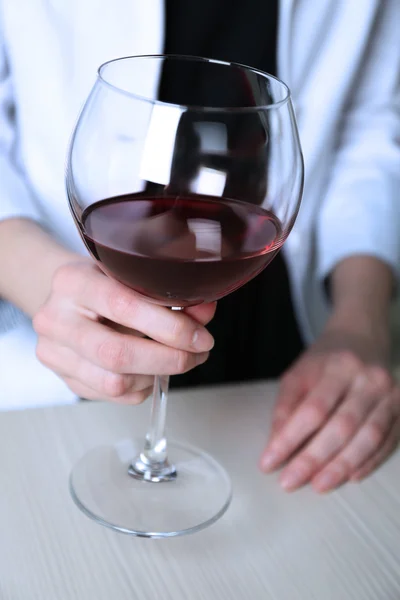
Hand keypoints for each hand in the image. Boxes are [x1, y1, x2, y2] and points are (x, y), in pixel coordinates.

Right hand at [33, 261, 214, 402]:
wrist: (64, 299)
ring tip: (179, 359)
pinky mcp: (64, 379)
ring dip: (157, 375)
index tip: (200, 337)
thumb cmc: (102, 283)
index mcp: (73, 281)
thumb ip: (167, 294)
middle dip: (168, 359)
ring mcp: (55, 353)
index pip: (123, 306)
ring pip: (114, 382)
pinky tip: (152, 369)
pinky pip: (113, 396)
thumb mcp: (130, 276)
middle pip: (115, 353)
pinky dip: (142, 387)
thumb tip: (205, 312)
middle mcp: (56, 319)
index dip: (169, 326)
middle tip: (197, 354)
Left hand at [260, 319, 399, 492]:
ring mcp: (390, 394)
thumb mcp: (298, 374)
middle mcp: (368, 379)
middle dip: (314, 458)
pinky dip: (369, 462)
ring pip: (369, 437)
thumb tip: (276, 445)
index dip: (290, 439)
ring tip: (319, 485)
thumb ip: (286, 407)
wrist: (361, 339)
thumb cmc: (324, 361)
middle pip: (341, 426)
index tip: (269, 462)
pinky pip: (388, 441)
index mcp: (338, 366)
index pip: (312, 409)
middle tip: (290, 481)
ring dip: (342, 466)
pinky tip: (350, 477)